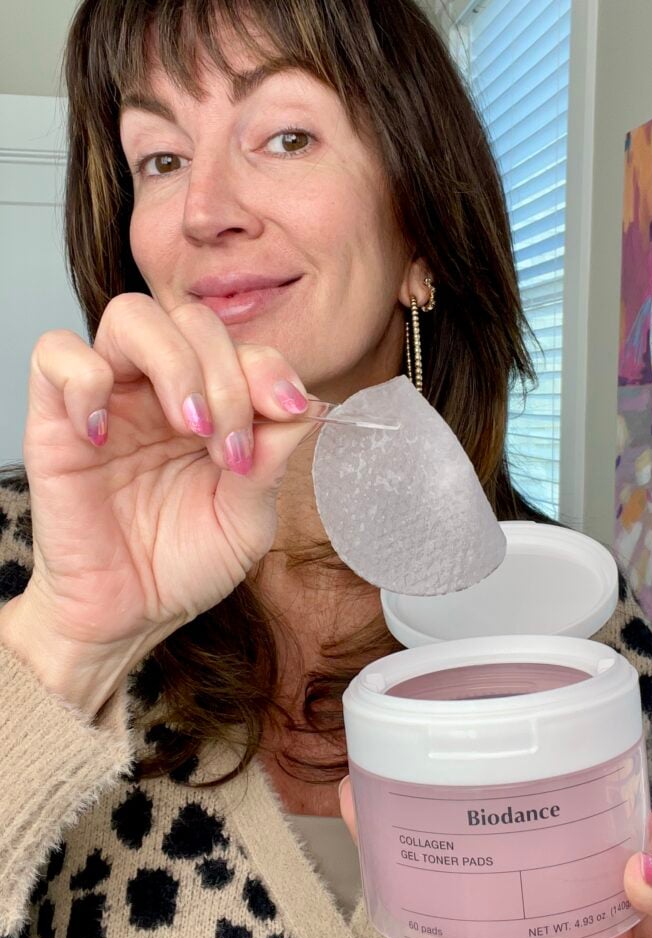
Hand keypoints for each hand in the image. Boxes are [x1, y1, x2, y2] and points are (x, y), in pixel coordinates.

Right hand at [3, 293, 314, 715]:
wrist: (125, 617)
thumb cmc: (181, 565)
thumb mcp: (246, 519)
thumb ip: (272, 459)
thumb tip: (309, 404)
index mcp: (211, 406)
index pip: (241, 348)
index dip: (270, 369)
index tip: (289, 412)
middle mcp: (160, 391)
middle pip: (193, 320)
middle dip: (228, 375)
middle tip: (230, 445)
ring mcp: (109, 399)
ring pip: (132, 318)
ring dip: (176, 364)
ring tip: (189, 428)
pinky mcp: (54, 419)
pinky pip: (56, 355)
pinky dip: (85, 380)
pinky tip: (106, 436)